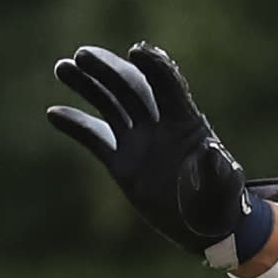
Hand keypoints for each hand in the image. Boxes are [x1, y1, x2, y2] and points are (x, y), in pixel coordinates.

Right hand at [47, 41, 273, 257]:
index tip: (135, 51)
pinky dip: (76, 125)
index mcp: (186, 122)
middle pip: (131, 87)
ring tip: (62, 68)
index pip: (168, 85)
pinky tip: (54, 113)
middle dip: (108, 70)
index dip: (154, 66)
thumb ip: (216, 169)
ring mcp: (139, 142)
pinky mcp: (122, 163)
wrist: (208, 227)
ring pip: (109, 105)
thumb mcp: (223, 186)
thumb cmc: (222, 203)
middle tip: (82, 56)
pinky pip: (95, 138)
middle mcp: (159, 125)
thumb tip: (213, 152)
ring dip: (87, 85)